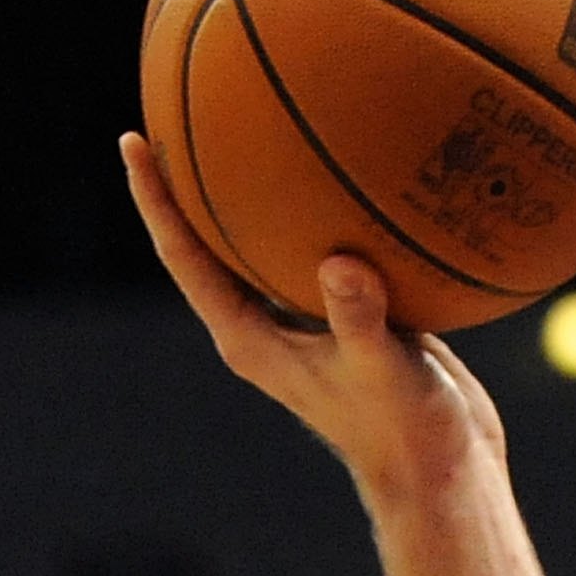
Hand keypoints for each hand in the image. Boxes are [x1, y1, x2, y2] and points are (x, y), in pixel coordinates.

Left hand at [120, 132, 505, 507]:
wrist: (443, 469)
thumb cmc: (405, 433)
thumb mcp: (382, 372)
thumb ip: (358, 320)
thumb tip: (338, 264)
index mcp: (249, 339)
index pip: (186, 259)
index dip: (155, 200)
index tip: (132, 141)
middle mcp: (266, 325)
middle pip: (207, 240)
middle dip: (186, 178)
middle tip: (169, 106)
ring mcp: (304, 318)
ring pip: (260, 238)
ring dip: (249, 184)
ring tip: (244, 114)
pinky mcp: (344, 311)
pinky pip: (317, 243)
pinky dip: (319, 202)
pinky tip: (342, 155)